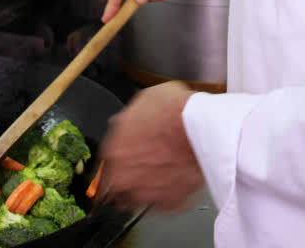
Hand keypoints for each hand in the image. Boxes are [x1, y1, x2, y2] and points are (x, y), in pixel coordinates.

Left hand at [99, 82, 203, 211]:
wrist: (199, 128)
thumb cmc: (173, 111)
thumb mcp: (143, 100)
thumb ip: (129, 118)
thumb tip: (127, 120)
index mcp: (112, 152)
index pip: (105, 166)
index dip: (117, 162)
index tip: (126, 160)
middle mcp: (124, 178)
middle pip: (118, 188)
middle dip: (129, 180)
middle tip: (145, 169)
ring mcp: (145, 194)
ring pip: (140, 199)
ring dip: (149, 189)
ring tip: (163, 176)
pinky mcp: (169, 204)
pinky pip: (167, 203)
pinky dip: (173, 194)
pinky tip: (180, 179)